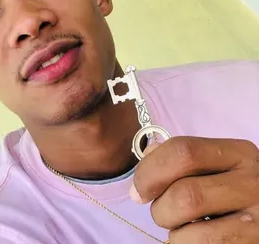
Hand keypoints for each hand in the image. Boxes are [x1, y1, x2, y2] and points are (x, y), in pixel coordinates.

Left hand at [130, 137, 258, 242]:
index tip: (139, 189)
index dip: (150, 170)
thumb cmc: (231, 188)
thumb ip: (182, 157)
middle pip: (185, 193)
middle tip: (160, 211)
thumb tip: (148, 159)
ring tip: (179, 226)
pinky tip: (194, 237)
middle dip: (160, 207)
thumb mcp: (217, 165)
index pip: (183, 151)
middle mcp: (253, 183)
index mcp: (238, 153)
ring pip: (193, 229)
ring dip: (173, 231)